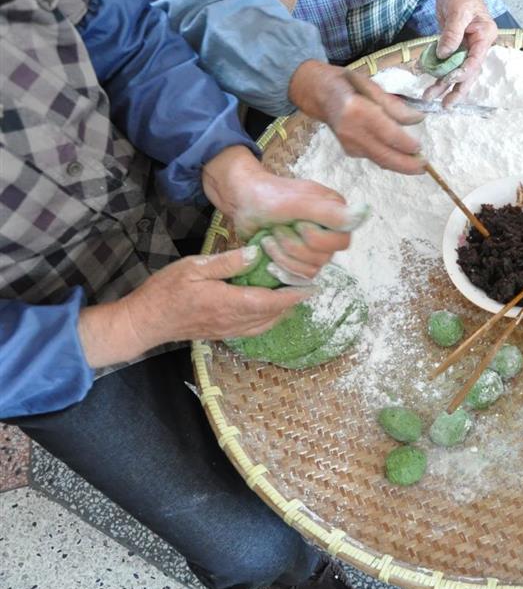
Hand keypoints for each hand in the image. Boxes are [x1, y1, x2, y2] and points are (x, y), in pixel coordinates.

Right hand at [78, 248, 311, 367]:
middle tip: (306, 284)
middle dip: (292, 301)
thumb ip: (227, 262)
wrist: (145, 321)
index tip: (311, 286)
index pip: (270, 301)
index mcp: (228, 303)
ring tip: (293, 294)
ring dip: (282, 311)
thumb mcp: (193, 267)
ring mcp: (229, 330)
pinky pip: (254, 329)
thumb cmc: (165, 291)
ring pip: (266, 324)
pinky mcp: (223, 333)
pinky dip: (268, 319)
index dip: (293, 295)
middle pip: (273, 314)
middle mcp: (233, 321)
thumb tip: (256, 254)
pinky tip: (271, 308)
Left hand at [203, 146, 357, 278]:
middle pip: (324, 258)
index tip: (297, 222)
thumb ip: (330, 211)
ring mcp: (315, 247)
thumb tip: (363, 214)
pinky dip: (281, 266)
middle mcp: (330, 231)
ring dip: (284, 255)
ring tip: (270, 238)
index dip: (316, 238)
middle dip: (295, 247)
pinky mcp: (299, 259)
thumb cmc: (268, 195)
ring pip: (311, 269)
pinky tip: (270, 254)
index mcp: (336, 213)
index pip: (341, 242)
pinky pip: (299, 276)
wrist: (242, 200)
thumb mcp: (299, 201)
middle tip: (277, 229)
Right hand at [288, 60, 425, 173]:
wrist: (319, 94)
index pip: (387, 133)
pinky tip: (401, 158)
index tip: (420, 147)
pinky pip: (374, 157)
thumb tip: (418, 119)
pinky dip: (389, 159)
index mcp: (356, 110)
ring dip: (400, 166)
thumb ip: (394, 105)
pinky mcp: (349, 151)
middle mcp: (351, 131)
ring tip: (418, 166)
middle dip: (406, 165)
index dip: (405, 144)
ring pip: (380, 160)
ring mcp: (348, 144)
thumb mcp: (371, 85)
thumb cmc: (348, 84)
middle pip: (384, 155)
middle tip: (424, 167)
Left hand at [423, 0, 497, 107]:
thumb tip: (443, 55)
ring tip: (428, 96)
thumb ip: (451, 34)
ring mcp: (465, 47)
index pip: (475, 61)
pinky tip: (424, 77)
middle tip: (446, 105)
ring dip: (442, 84)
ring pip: (454, 70)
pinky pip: (444, 61)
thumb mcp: (458, 12)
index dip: (463, 73)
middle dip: (456, 89)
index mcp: (484, 38)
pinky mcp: (453, 45)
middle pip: (468, 73)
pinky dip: (434, 70)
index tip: (450, 79)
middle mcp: (477, 46)